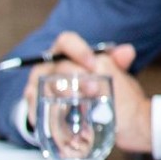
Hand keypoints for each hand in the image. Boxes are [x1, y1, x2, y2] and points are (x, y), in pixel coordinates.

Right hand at [23, 33, 149, 152]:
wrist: (81, 111)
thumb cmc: (93, 86)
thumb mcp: (107, 74)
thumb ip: (117, 62)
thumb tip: (127, 51)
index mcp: (65, 52)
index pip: (66, 41)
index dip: (78, 50)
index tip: (93, 63)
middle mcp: (48, 65)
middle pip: (59, 66)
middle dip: (78, 77)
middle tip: (94, 90)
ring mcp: (37, 83)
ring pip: (47, 86)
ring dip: (66, 95)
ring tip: (83, 105)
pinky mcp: (33, 103)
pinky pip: (36, 105)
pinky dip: (50, 111)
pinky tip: (63, 118)